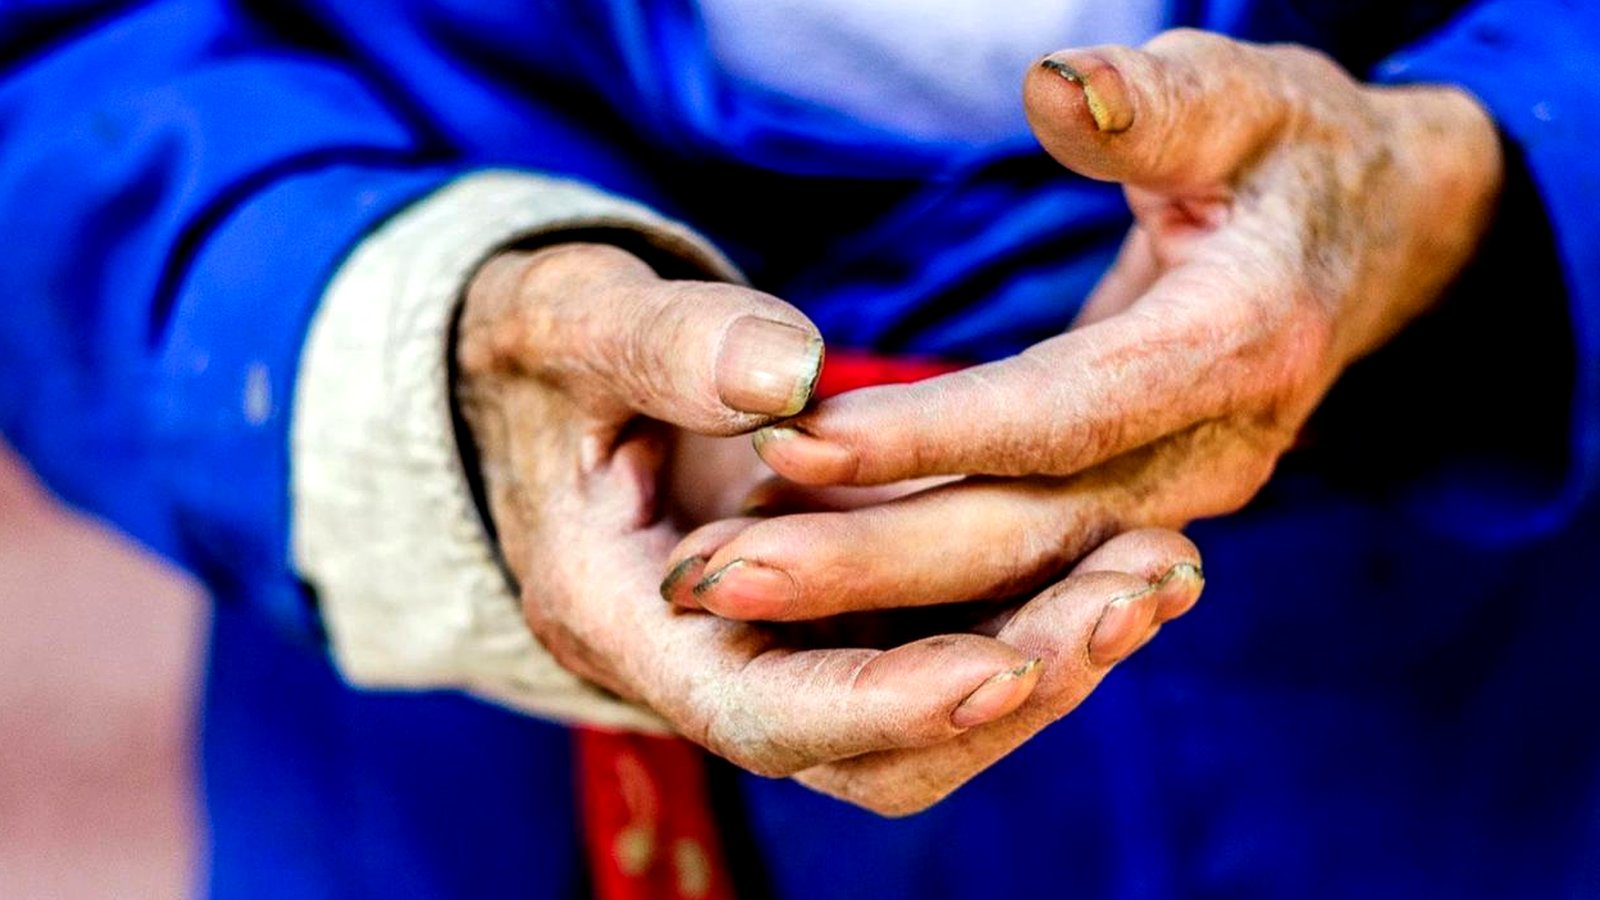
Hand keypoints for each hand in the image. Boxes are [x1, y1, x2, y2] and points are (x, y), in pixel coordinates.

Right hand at [457, 242, 1202, 813]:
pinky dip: (1034, 613)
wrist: (549, 379)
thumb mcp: (575, 322)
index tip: (1014, 659)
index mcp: (622, 619)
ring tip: (1160, 574)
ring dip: (1047, 658)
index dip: (891, 701)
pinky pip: (944, 646)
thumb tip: (785, 375)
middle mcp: (706, 665)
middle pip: (875, 750)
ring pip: (927, 714)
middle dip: (1013, 687)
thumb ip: (663, 346)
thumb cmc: (547, 350)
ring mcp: (779, 647)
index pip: (767, 715)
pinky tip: (1123, 550)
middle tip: (1140, 591)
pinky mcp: (835, 613)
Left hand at [675, 30, 1501, 625]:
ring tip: (728, 588)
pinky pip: (1015, 568)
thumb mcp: (1247, 97)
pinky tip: (799, 576)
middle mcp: (1212, 454)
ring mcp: (1175, 498)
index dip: (929, 432)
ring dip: (867, 591)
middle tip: (716, 574)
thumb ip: (1156, 101)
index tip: (791, 434)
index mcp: (1238, 348)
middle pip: (1021, 531)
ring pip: (1009, 574)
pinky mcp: (1134, 511)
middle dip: (865, 559)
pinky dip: (909, 581)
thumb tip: (1055, 88)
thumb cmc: (1293, 154)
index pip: (1061, 410)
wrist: (1370, 239)